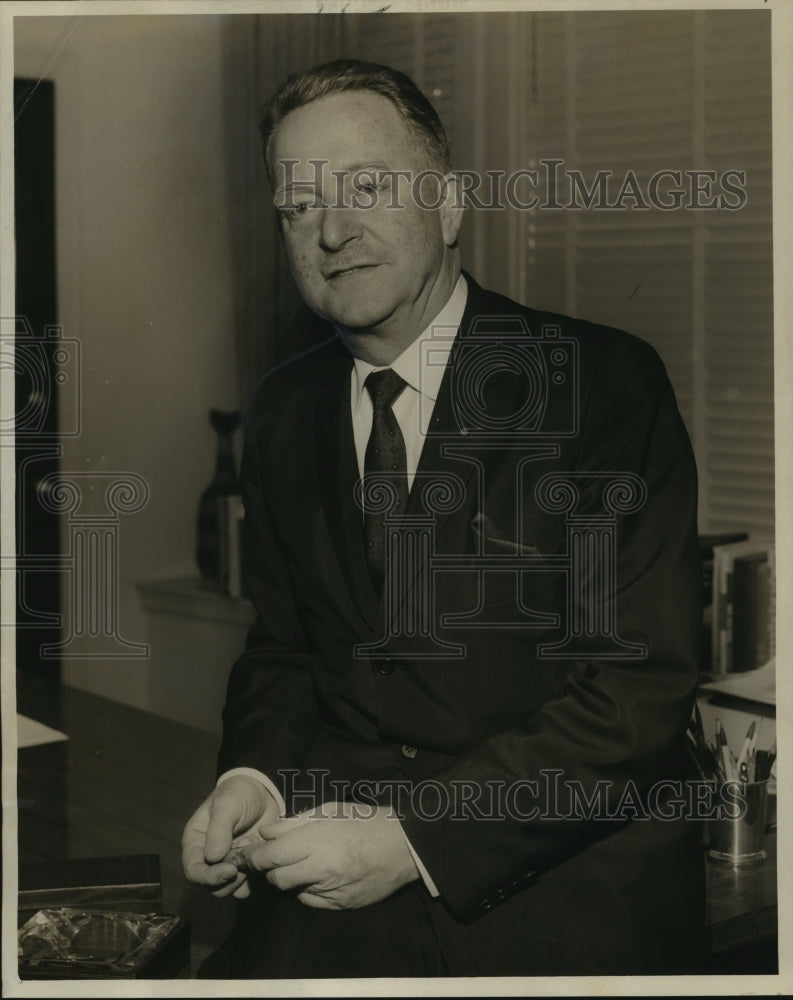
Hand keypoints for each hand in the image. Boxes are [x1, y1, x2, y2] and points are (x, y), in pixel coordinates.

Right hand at [181, 775, 280, 898]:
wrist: (264, 791)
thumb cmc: (239, 793)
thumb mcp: (227, 804)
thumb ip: (218, 829)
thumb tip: (212, 858)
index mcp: (195, 842)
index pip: (193, 871)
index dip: (208, 877)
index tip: (229, 871)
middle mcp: (207, 858)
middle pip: (211, 885)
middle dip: (229, 878)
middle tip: (245, 860)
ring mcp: (227, 864)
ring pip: (229, 889)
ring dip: (242, 878)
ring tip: (252, 850)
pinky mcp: (245, 867)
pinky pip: (247, 886)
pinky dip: (255, 877)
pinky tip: (261, 854)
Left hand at [243, 801, 419, 909]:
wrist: (403, 847)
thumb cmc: (365, 822)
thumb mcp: (329, 811)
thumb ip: (294, 823)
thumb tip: (266, 834)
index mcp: (316, 841)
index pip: (270, 857)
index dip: (254, 856)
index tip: (248, 853)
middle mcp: (321, 869)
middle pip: (277, 878)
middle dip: (269, 870)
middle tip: (271, 859)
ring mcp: (331, 891)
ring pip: (293, 891)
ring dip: (290, 879)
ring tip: (300, 863)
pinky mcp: (340, 905)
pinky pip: (312, 900)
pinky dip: (308, 889)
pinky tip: (319, 875)